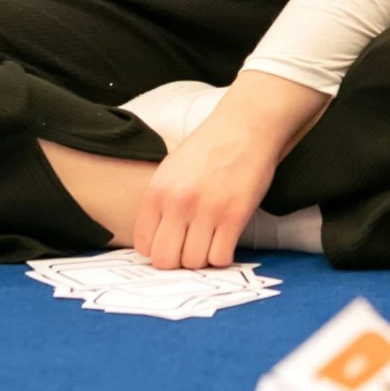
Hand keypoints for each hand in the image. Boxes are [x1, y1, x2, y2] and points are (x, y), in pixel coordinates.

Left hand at [134, 96, 284, 269]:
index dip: (158, 250)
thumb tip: (156, 242)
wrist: (245, 127)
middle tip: (191, 247)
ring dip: (203, 258)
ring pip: (194, 263)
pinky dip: (223, 255)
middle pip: (165, 260)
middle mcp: (178, 202)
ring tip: (211, 240)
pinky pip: (221, 257)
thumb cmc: (209, 149)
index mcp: (157, 192)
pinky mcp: (234, 215)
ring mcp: (207, 210)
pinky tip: (226, 239)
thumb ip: (161, 203)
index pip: (143, 245)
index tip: (172, 244)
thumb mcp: (171, 170)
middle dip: (178, 261)